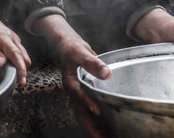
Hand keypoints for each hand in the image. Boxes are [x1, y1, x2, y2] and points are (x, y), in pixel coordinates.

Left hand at [0, 0, 30, 85]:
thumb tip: (2, 63)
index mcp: (3, 36)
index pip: (15, 54)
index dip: (20, 67)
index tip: (22, 79)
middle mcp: (12, 37)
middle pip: (22, 56)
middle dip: (23, 69)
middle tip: (21, 83)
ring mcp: (14, 38)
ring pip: (23, 54)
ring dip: (22, 65)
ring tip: (19, 78)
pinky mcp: (14, 40)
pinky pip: (19, 52)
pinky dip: (19, 60)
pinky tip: (15, 68)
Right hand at [33, 14, 111, 137]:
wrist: (67, 45)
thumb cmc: (71, 47)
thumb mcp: (80, 51)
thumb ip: (92, 62)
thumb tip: (106, 73)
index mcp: (70, 83)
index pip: (78, 96)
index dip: (88, 103)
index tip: (98, 112)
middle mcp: (73, 92)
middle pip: (81, 114)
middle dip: (92, 128)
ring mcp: (78, 95)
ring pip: (85, 116)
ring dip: (95, 128)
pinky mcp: (83, 95)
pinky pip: (89, 111)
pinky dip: (97, 121)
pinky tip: (107, 127)